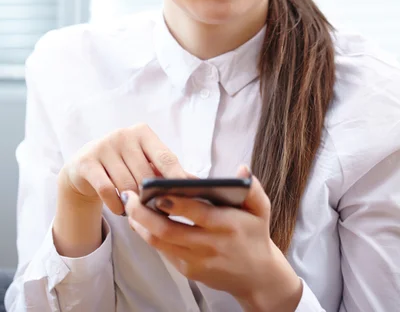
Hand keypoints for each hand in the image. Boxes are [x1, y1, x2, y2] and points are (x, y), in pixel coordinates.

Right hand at [58, 123, 190, 215]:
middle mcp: (123, 135)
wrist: (84, 169)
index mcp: (142, 133)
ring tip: (137, 210)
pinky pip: (107, 190)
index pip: (165, 157)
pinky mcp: (87, 162)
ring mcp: (103, 146)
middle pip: (145, 175)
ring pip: (127, 184)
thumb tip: (197, 184)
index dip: (177, 177)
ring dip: (134, 203)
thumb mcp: (146, 164)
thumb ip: (168, 172)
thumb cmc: (124, 166)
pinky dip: (117, 204)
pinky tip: (121, 209)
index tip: (187, 195)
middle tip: (157, 211)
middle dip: (152, 197)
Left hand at [122, 165, 302, 311]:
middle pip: (169, 230)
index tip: (157, 191)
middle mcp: (210, 245)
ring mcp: (196, 260)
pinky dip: (148, 235)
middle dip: (144, 213)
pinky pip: (163, 251)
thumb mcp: (261, 209)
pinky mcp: (187, 270)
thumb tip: (242, 170)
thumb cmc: (255, 234)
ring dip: (140, 224)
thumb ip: (252, 188)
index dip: (175, 203)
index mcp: (228, 225)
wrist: (256, 276)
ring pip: (160, 243)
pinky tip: (140, 220)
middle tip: (130, 195)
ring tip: (129, 205)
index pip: (197, 213)